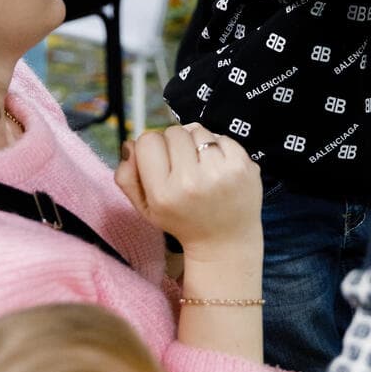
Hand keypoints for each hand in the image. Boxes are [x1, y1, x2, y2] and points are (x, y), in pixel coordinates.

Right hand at [115, 123, 262, 257]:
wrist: (225, 240)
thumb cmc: (182, 221)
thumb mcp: (146, 208)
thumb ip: (128, 177)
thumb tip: (130, 143)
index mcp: (163, 193)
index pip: (148, 140)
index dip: (152, 146)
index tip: (160, 159)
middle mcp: (191, 181)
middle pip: (173, 132)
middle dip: (174, 143)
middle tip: (182, 164)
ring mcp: (220, 172)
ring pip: (197, 130)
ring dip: (196, 143)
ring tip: (201, 165)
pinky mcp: (243, 165)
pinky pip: (221, 136)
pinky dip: (218, 146)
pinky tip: (218, 166)